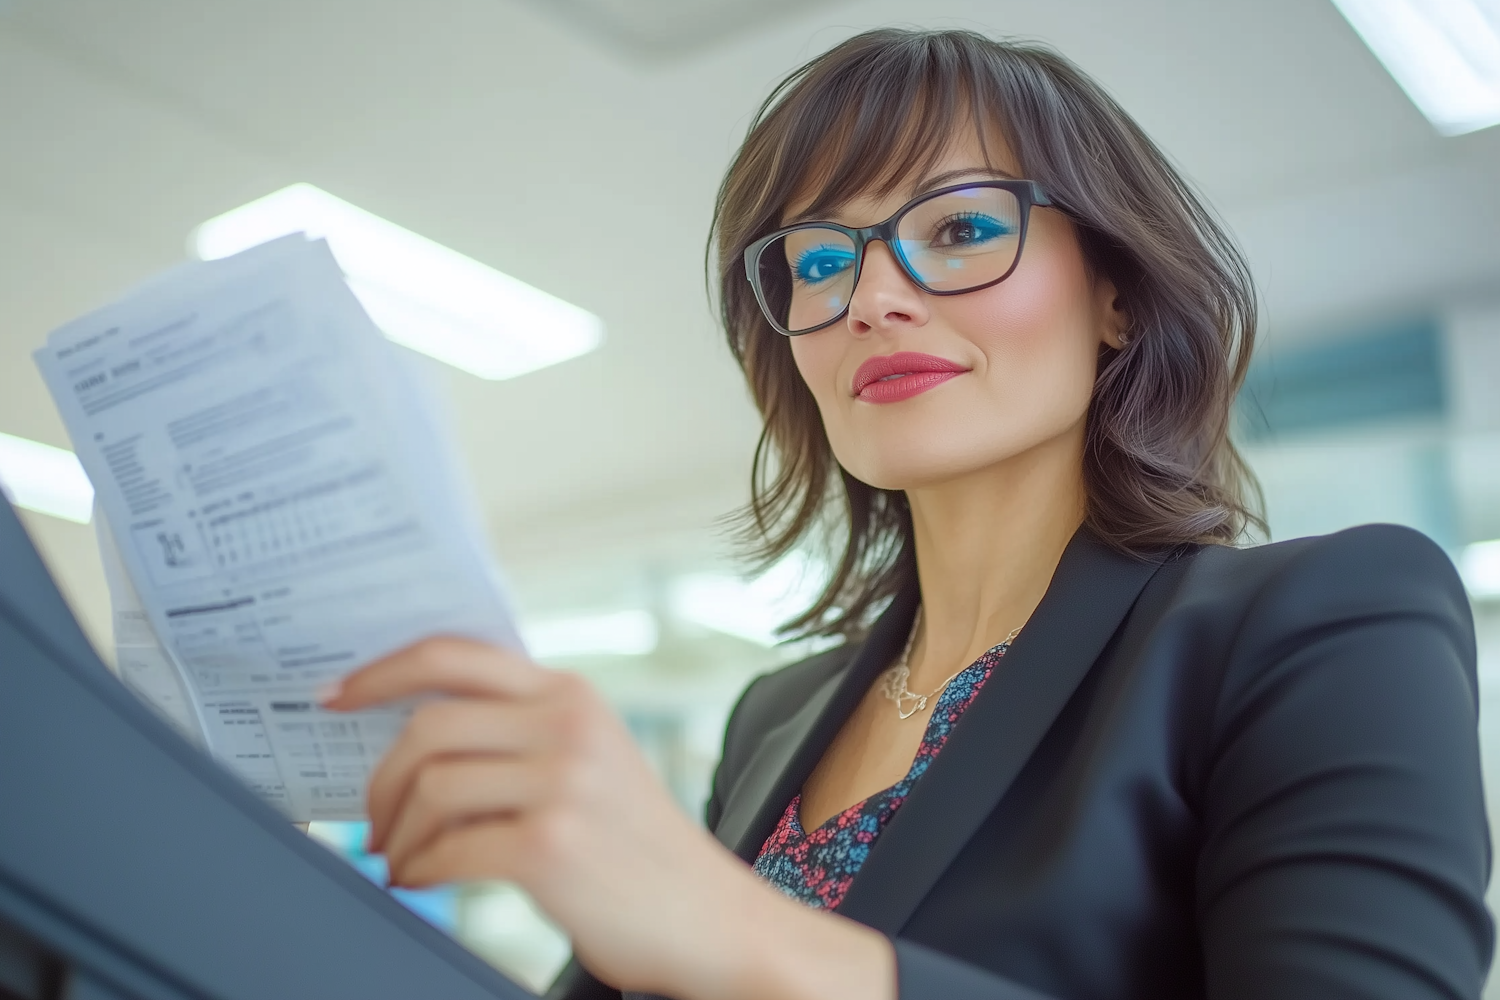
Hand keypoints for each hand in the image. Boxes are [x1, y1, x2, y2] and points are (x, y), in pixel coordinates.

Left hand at [325, 637, 893, 999]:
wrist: (711, 918)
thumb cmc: (637, 848)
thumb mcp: (591, 761)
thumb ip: (521, 731)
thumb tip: (412, 734)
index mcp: (571, 694)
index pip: (455, 654)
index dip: (382, 671)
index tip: (335, 695)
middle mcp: (568, 725)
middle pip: (427, 725)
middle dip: (380, 780)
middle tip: (372, 819)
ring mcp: (562, 783)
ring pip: (429, 787)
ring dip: (395, 833)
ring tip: (400, 858)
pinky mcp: (550, 845)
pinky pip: (445, 849)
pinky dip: (416, 871)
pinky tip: (420, 881)